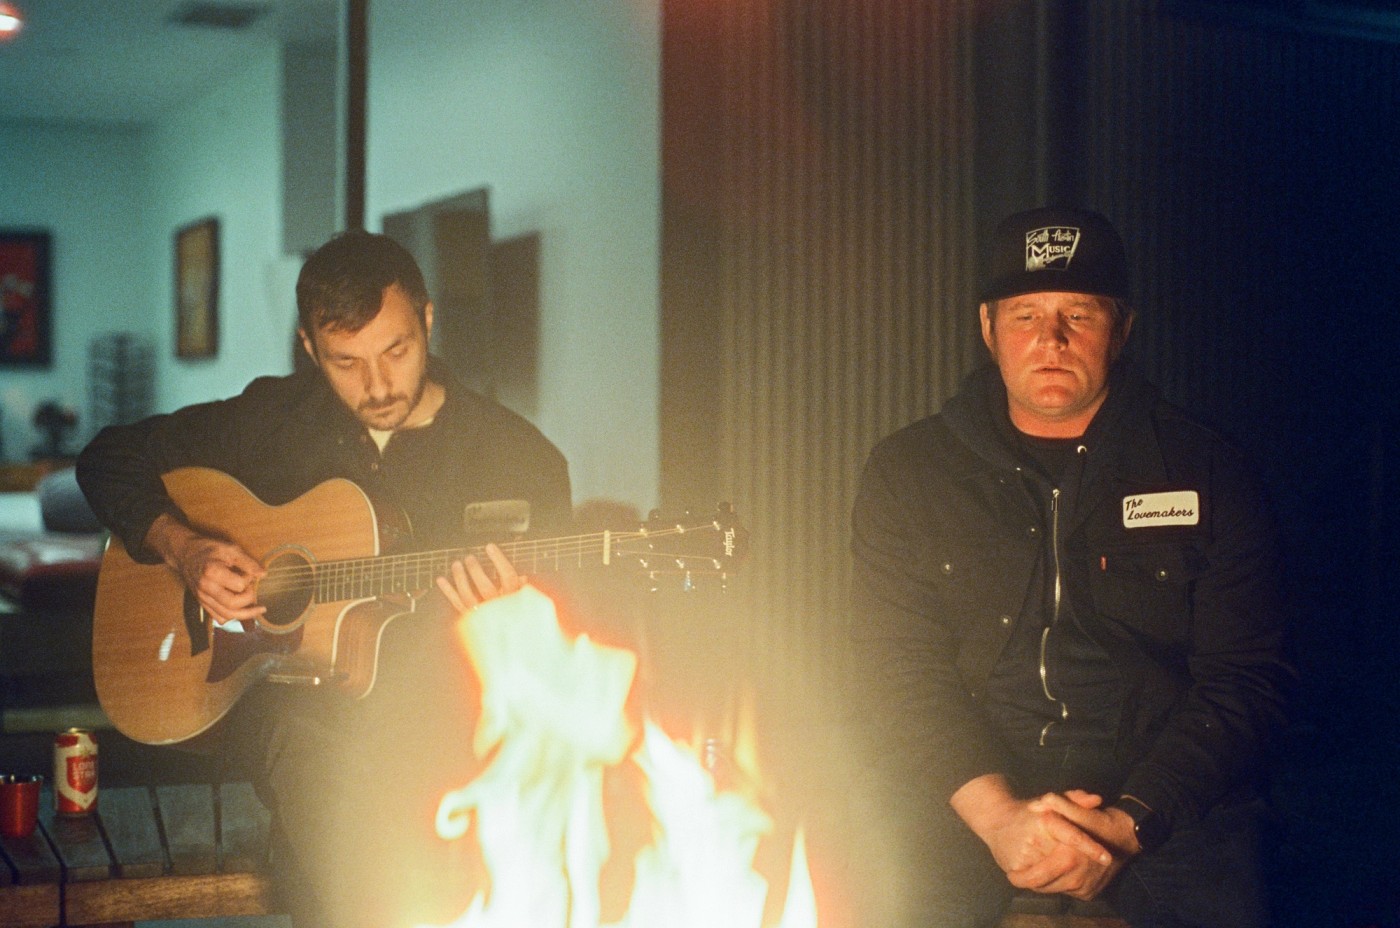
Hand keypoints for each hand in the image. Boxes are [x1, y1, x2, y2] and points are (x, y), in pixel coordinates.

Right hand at [147, 514, 265, 625]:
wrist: (186, 554)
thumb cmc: (209, 550)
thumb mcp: (230, 549)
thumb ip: (247, 562)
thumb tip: (263, 574)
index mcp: (212, 573)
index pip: (239, 586)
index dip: (249, 581)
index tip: (250, 574)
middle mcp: (206, 588)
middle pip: (232, 605)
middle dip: (249, 600)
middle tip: (255, 591)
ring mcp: (202, 598)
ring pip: (225, 615)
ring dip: (245, 615)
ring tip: (258, 609)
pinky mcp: (202, 603)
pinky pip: (218, 617)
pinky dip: (232, 616)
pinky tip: (242, 611)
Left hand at [435, 543, 523, 613]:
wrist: (509, 645)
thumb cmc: (517, 619)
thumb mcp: (526, 604)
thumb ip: (523, 591)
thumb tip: (523, 579)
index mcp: (512, 600)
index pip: (508, 577)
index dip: (499, 560)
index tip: (490, 547)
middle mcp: (496, 608)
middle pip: (485, 587)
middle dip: (476, 571)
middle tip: (470, 558)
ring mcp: (481, 614)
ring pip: (468, 595)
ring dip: (460, 578)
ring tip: (456, 564)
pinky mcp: (469, 618)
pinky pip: (457, 603)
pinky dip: (448, 590)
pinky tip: (441, 580)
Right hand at [951, 775, 1112, 883]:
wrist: (995, 820)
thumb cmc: (1030, 813)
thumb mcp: (1051, 801)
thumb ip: (1075, 799)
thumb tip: (1096, 800)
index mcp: (1045, 820)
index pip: (1071, 835)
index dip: (1090, 847)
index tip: (1107, 858)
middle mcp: (1034, 838)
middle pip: (1066, 859)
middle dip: (1081, 866)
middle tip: (1094, 869)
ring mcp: (1024, 855)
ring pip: (1054, 875)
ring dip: (1068, 878)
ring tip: (1076, 875)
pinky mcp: (1015, 869)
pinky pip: (1039, 884)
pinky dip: (1051, 884)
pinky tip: (1058, 880)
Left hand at [1022, 790, 1137, 899]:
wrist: (1129, 837)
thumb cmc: (1100, 820)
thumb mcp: (1078, 809)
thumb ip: (1058, 805)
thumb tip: (1038, 803)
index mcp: (1072, 858)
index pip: (1040, 875)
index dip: (1023, 877)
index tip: (1010, 874)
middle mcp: (1080, 877)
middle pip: (1046, 886)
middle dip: (1030, 882)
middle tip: (1015, 876)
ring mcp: (1086, 887)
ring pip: (1056, 890)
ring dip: (1042, 883)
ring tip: (1029, 874)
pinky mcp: (1090, 893)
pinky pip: (1067, 891)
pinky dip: (1056, 884)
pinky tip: (1049, 875)